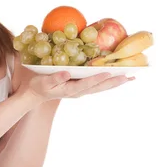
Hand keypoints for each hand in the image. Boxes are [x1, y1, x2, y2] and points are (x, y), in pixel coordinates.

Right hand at [19, 70, 134, 102]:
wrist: (36, 94)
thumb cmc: (39, 86)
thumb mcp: (43, 82)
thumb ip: (55, 78)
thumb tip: (66, 73)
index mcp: (70, 90)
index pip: (86, 84)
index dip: (97, 79)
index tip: (108, 73)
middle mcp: (78, 92)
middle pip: (99, 87)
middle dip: (114, 82)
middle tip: (128, 77)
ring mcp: (81, 91)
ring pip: (101, 88)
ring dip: (115, 83)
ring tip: (129, 77)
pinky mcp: (81, 88)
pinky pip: (98, 85)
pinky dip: (109, 82)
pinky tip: (117, 78)